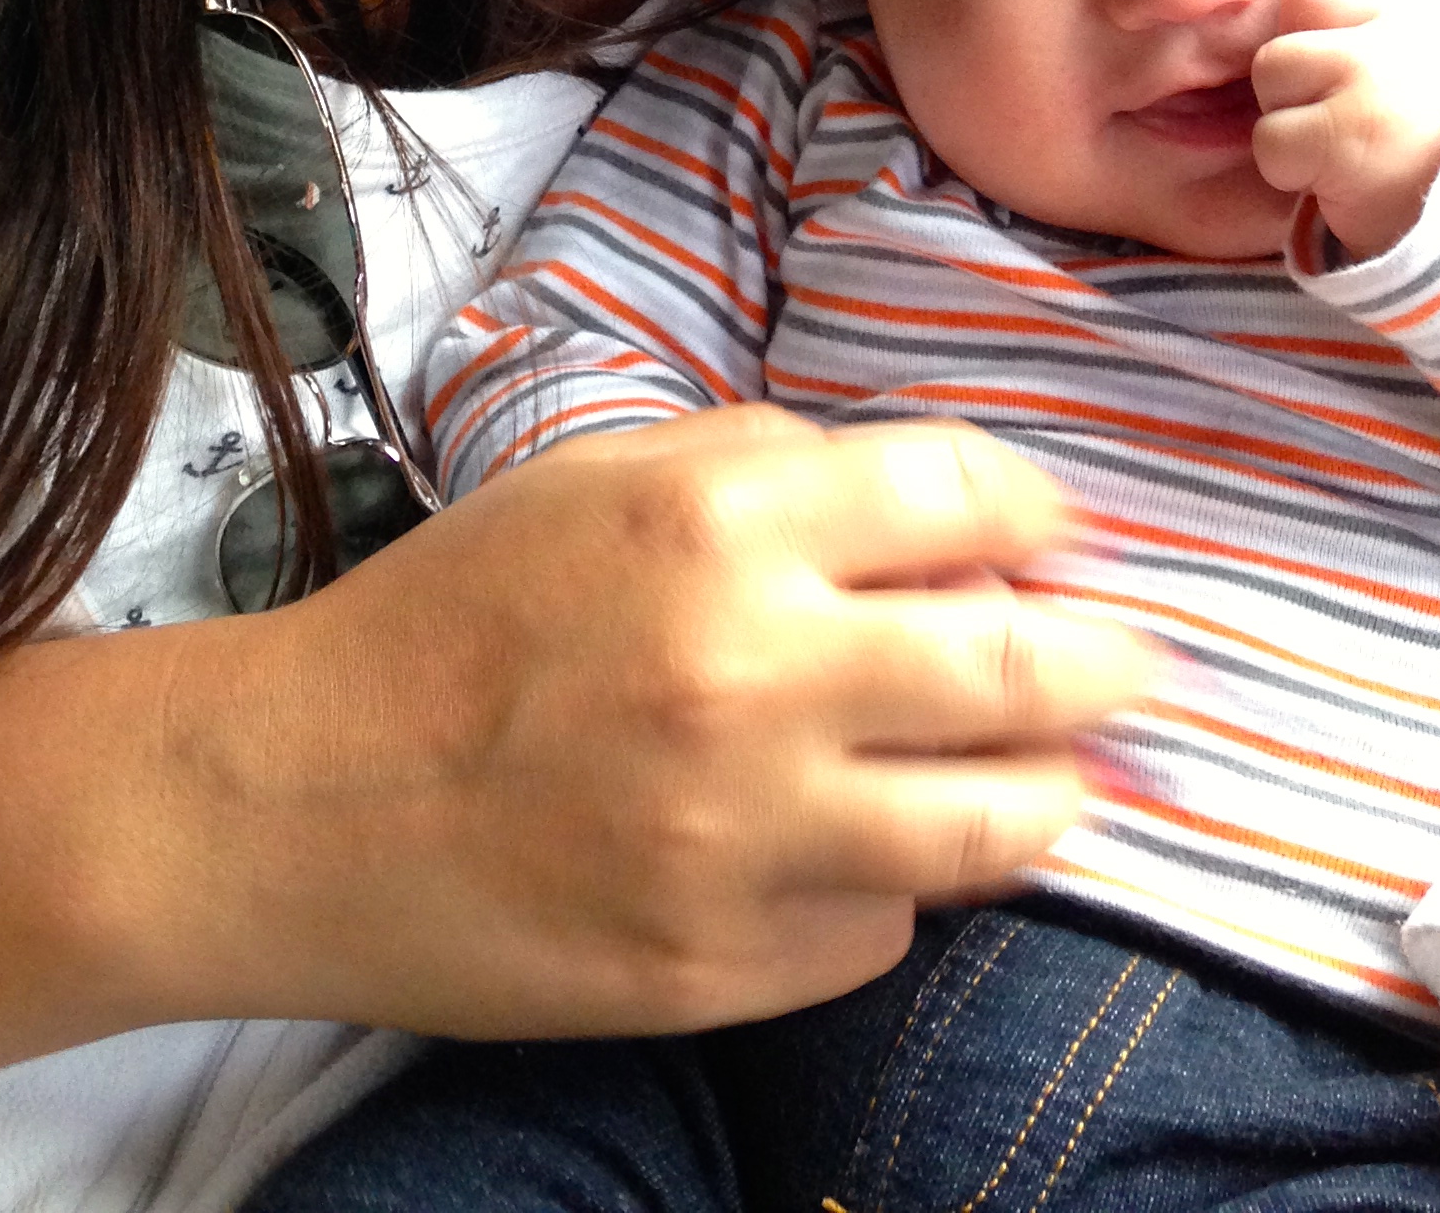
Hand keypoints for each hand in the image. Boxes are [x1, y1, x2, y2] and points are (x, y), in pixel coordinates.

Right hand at [130, 403, 1159, 1043]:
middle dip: (1112, 659)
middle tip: (1138, 660)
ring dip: (1051, 791)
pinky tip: (856, 849)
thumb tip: (943, 516)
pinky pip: (883, 929)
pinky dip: (893, 885)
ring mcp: (747, 836)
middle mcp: (755, 670)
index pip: (971, 496)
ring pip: (998, 825)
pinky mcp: (727, 967)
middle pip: (1025, 667)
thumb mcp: (606, 475)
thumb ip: (777, 472)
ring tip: (1057, 774)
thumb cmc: (458, 616)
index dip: (1043, 514)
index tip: (1058, 537)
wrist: (302, 803)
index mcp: (721, 518)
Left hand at [1249, 0, 1439, 256]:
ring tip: (1356, 148)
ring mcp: (1380, 73)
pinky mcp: (1346, 134)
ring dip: (1296, 116)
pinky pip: (1270, 138)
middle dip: (1312, 56)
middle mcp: (1421, 22)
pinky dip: (1293, 172)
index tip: (1386, 55)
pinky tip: (1344, 182)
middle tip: (1361, 109)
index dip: (1356, 2)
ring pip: (1274, 66)